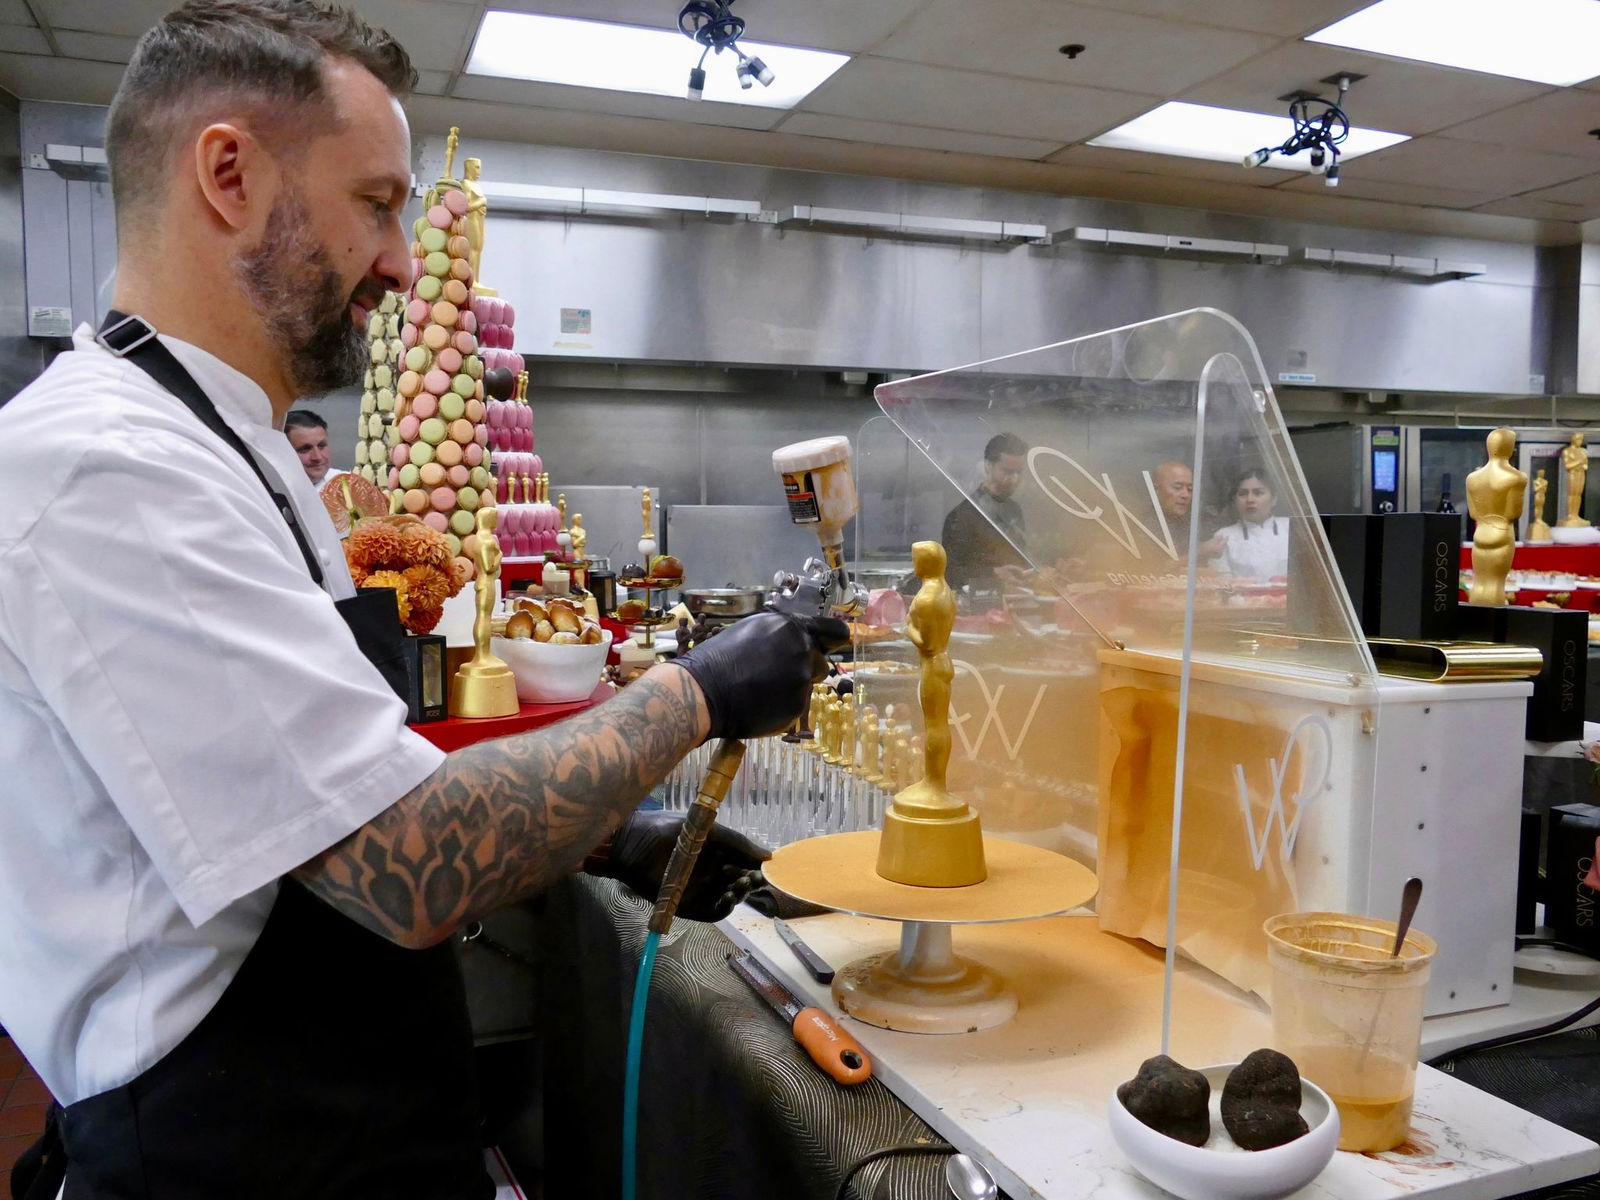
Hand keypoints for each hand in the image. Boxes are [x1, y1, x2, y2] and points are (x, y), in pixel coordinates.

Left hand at [594, 810, 769, 922]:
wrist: (632, 843)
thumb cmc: (667, 830)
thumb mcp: (707, 830)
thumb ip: (737, 842)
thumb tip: (768, 856)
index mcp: (718, 852)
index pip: (746, 863)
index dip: (759, 866)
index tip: (771, 867)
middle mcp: (713, 873)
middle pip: (741, 883)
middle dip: (753, 881)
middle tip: (757, 877)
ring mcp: (702, 890)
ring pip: (731, 898)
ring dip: (741, 894)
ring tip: (741, 883)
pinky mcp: (689, 905)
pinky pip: (713, 912)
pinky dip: (725, 908)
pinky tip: (729, 897)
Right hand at [673, 611, 848, 739]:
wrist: (703, 691)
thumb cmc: (720, 658)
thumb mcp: (753, 631)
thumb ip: (782, 634)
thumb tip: (798, 637)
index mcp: (791, 627)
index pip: (834, 631)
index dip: (835, 639)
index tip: (834, 645)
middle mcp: (801, 650)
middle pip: (820, 661)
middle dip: (805, 668)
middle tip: (777, 675)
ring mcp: (801, 679)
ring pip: (807, 685)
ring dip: (793, 687)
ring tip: (763, 689)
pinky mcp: (796, 706)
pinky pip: (796, 706)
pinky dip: (782, 706)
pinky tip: (759, 703)